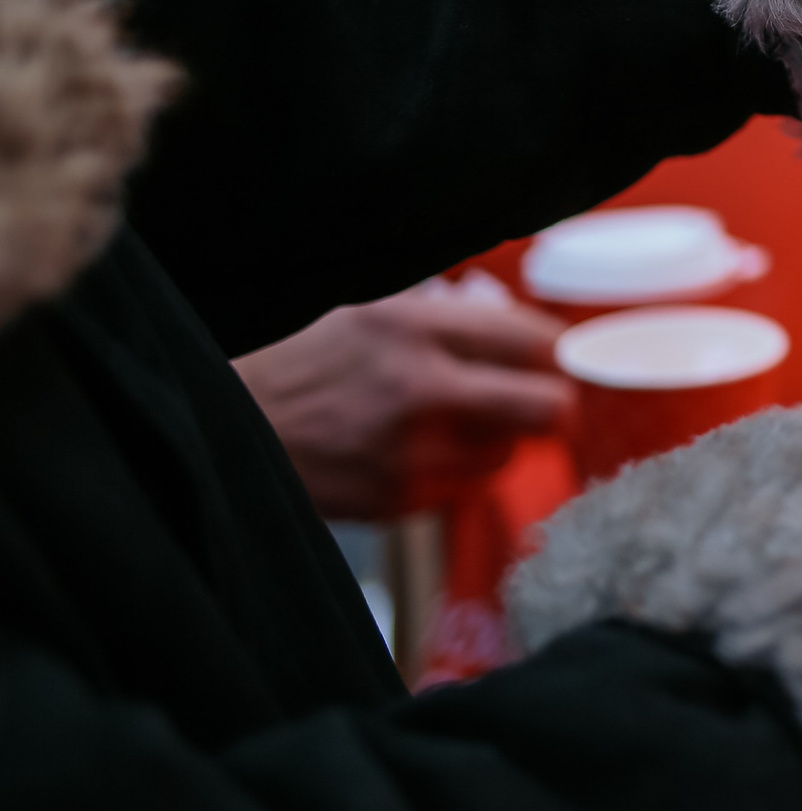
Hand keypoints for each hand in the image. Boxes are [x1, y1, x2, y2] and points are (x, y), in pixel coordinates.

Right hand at [234, 274, 570, 521]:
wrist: (226, 427)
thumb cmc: (304, 361)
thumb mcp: (373, 310)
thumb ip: (451, 316)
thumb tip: (525, 329)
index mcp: (411, 327)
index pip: (532, 340)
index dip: (562, 351)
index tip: (565, 356)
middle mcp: (419, 390)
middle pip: (546, 406)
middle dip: (554, 400)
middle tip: (547, 397)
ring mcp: (409, 453)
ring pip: (508, 453)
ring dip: (501, 438)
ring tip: (463, 421)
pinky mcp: (397, 500)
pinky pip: (465, 487)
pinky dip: (460, 470)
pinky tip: (425, 451)